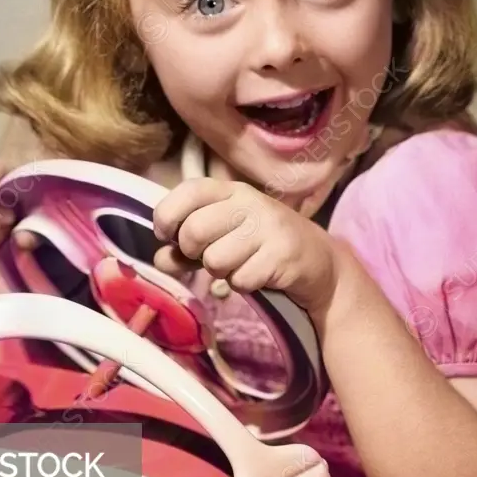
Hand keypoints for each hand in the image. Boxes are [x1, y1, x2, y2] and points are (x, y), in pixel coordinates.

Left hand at [152, 178, 337, 319]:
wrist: (318, 261)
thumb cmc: (261, 246)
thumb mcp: (222, 238)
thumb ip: (187, 247)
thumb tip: (159, 259)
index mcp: (231, 191)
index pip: (188, 191)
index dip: (167, 216)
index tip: (168, 236)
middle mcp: (249, 202)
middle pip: (194, 231)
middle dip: (193, 253)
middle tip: (209, 257)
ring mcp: (268, 226)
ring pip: (215, 260)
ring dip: (220, 273)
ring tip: (240, 265)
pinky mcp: (282, 254)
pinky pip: (239, 280)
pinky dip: (243, 285)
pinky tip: (259, 275)